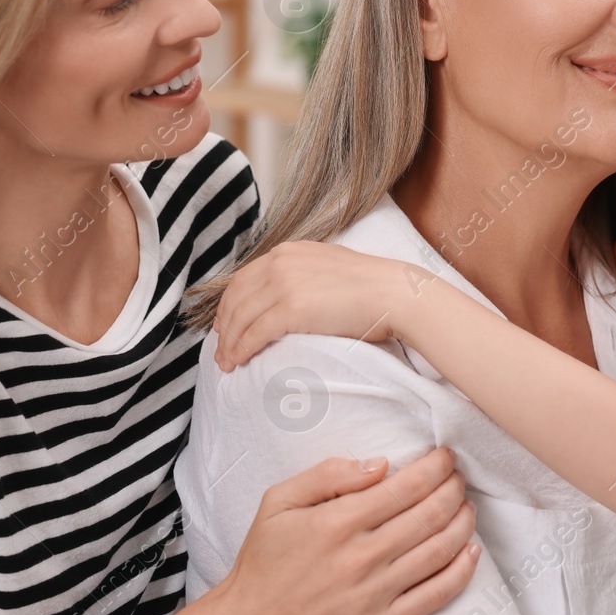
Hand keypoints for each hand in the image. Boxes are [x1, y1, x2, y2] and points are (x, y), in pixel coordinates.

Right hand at [203, 448, 478, 614]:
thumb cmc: (264, 562)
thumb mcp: (279, 502)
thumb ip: (328, 475)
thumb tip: (380, 465)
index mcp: (337, 522)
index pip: (406, 487)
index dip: (436, 467)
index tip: (446, 457)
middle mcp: (361, 557)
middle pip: (429, 514)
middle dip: (453, 489)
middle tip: (459, 477)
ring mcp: (374, 595)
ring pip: (439, 551)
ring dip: (463, 523)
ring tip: (467, 506)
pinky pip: (434, 597)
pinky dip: (461, 572)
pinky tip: (472, 552)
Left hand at [212, 241, 438, 370]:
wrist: (394, 293)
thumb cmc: (371, 287)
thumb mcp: (328, 266)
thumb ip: (302, 273)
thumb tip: (287, 294)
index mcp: (287, 251)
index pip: (242, 278)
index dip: (228, 305)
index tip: (225, 324)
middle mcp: (280, 263)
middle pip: (235, 298)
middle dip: (223, 326)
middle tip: (221, 348)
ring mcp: (284, 284)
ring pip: (240, 317)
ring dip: (229, 343)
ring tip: (226, 362)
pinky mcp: (291, 309)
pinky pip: (254, 332)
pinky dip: (241, 349)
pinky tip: (238, 361)